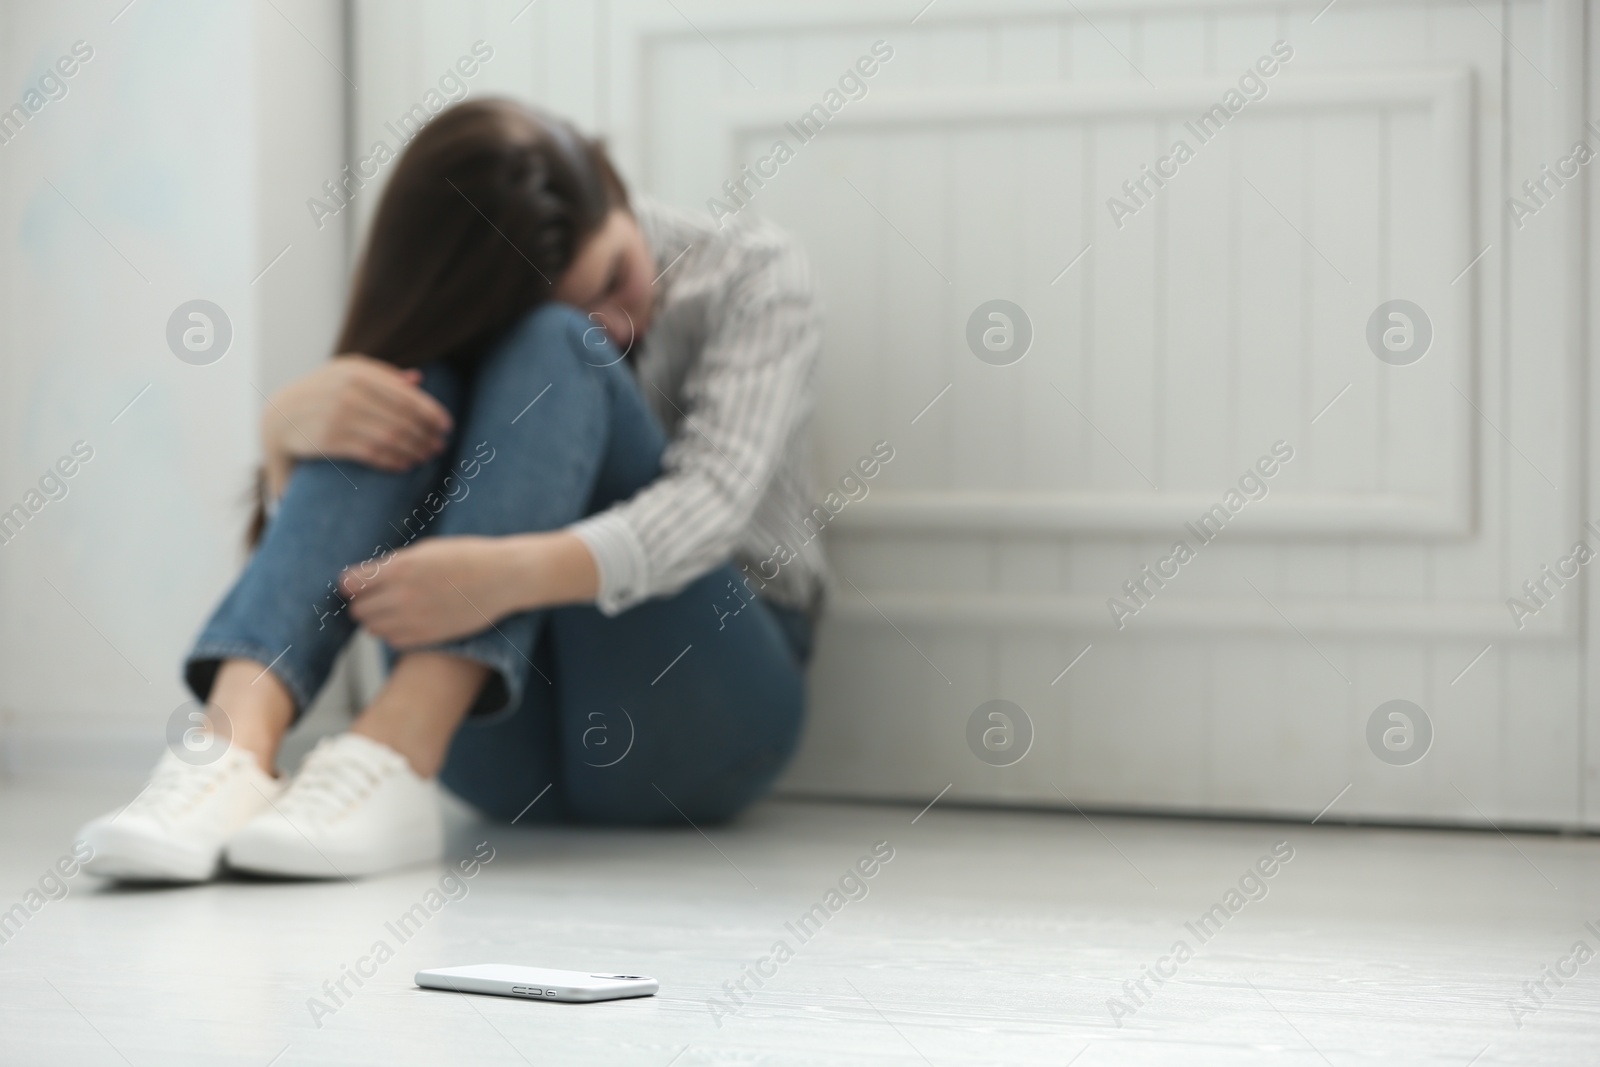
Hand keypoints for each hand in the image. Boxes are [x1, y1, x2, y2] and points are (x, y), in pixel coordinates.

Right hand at [262, 355, 452, 493]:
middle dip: (425, 434)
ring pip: (390, 436)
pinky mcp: (329, 439)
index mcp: (357, 371)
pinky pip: (372, 452)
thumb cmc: (321, 393)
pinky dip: (393, 460)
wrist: (278, 416)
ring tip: (425, 456)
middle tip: (439, 446)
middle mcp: (348, 390)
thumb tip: (418, 379)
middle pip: (401, 417)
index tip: (446, 426)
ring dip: (413, 449)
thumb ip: (381, 375)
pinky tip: (404, 464)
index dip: (431, 412)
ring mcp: (337, 415)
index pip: (405, 394)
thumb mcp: (345, 374)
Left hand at [339, 537, 512, 648]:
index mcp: (400, 569)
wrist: (502, 578)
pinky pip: (393, 641)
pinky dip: (394, 632)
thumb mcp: (425, 550)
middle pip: (358, 610)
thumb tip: (359, 581)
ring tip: (395, 606)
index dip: (351, 583)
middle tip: (379, 594)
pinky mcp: (429, 637)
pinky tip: (410, 618)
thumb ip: (390, 565)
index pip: (350, 584)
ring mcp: (416, 620)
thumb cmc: (465, 557)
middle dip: (364, 602)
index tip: (359, 581)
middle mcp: (403, 597)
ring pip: (373, 629)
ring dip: (378, 618)